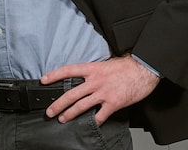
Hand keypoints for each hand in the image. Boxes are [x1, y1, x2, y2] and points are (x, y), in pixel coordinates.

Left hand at [40, 55, 159, 124]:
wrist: (144, 69)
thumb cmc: (127, 66)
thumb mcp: (106, 63)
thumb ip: (94, 71)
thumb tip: (86, 76)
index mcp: (92, 69)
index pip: (67, 71)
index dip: (54, 75)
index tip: (43, 80)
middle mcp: (95, 81)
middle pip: (71, 94)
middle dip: (58, 104)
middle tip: (49, 111)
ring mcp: (103, 93)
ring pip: (81, 106)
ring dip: (69, 114)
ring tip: (62, 119)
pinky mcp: (113, 103)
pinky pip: (100, 115)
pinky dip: (95, 121)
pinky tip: (90, 124)